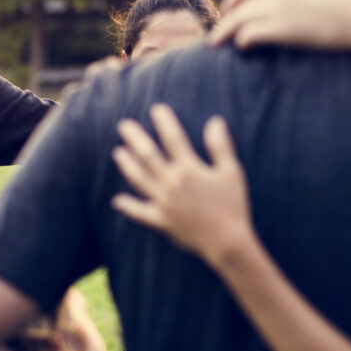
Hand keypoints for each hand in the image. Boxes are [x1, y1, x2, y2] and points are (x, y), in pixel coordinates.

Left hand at [111, 105, 252, 266]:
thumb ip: (220, 146)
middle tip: (124, 125)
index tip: (156, 109)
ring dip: (126, 165)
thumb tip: (215, 121)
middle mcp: (171, 183)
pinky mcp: (161, 221)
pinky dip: (128, 206)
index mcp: (189, 169)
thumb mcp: (231, 172)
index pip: (172, 138)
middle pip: (148, 155)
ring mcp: (163, 202)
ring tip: (117, 152)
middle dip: (135, 138)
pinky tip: (117, 200)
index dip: (164, 121)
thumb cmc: (233, 205)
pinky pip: (140, 212)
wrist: (227, 241)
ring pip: (139, 179)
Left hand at [209, 0, 350, 51]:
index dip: (231, 0)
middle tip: (215, 36)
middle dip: (223, 20)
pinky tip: (241, 49)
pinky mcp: (279, 27)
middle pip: (236, 4)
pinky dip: (240, 43)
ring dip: (224, 34)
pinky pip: (246, 36)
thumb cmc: (350, 5)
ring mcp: (275, 6)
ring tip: (216, 46)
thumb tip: (294, 2)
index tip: (227, 12)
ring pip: (236, 21)